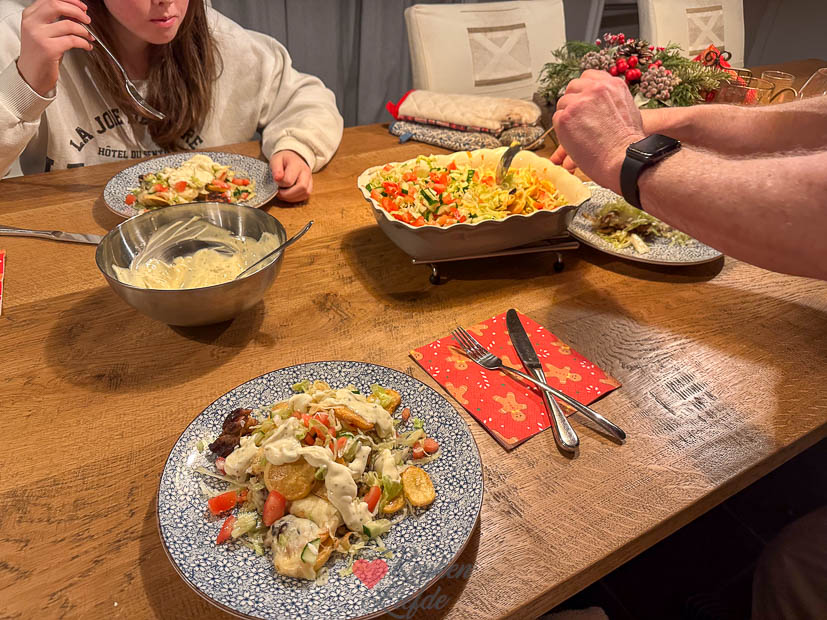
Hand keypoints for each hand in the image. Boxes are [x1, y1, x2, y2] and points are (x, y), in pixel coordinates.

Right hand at [17, 0, 94, 96]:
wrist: (31, 75)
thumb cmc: (40, 54)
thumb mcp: (43, 31)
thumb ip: (55, 19)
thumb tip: (78, 13)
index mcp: (30, 15)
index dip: (70, 1)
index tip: (82, 6)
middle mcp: (32, 23)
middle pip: (56, 5)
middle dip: (77, 10)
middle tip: (87, 19)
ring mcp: (39, 35)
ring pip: (68, 24)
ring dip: (84, 30)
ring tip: (89, 36)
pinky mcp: (48, 49)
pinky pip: (73, 40)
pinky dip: (84, 43)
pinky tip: (87, 46)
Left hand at [270, 150, 312, 202]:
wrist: (293, 158)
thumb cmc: (284, 160)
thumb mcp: (276, 160)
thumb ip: (276, 169)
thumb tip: (277, 179)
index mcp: (296, 164)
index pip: (289, 180)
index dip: (280, 184)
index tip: (276, 181)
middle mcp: (306, 172)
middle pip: (302, 188)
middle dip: (288, 194)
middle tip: (279, 192)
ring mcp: (310, 179)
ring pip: (305, 193)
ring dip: (292, 198)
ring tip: (283, 194)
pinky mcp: (310, 186)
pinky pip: (305, 196)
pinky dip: (296, 198)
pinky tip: (288, 195)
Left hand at [552, 69, 645, 191]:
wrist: (624, 159)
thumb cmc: (628, 143)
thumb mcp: (628, 110)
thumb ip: (611, 100)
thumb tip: (598, 103)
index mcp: (612, 84)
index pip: (588, 76)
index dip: (583, 89)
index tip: (583, 99)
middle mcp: (596, 88)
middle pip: (572, 87)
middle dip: (573, 102)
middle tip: (577, 119)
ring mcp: (579, 102)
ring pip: (563, 103)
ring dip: (567, 117)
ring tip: (578, 133)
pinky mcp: (567, 117)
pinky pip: (557, 118)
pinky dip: (562, 130)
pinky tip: (573, 139)